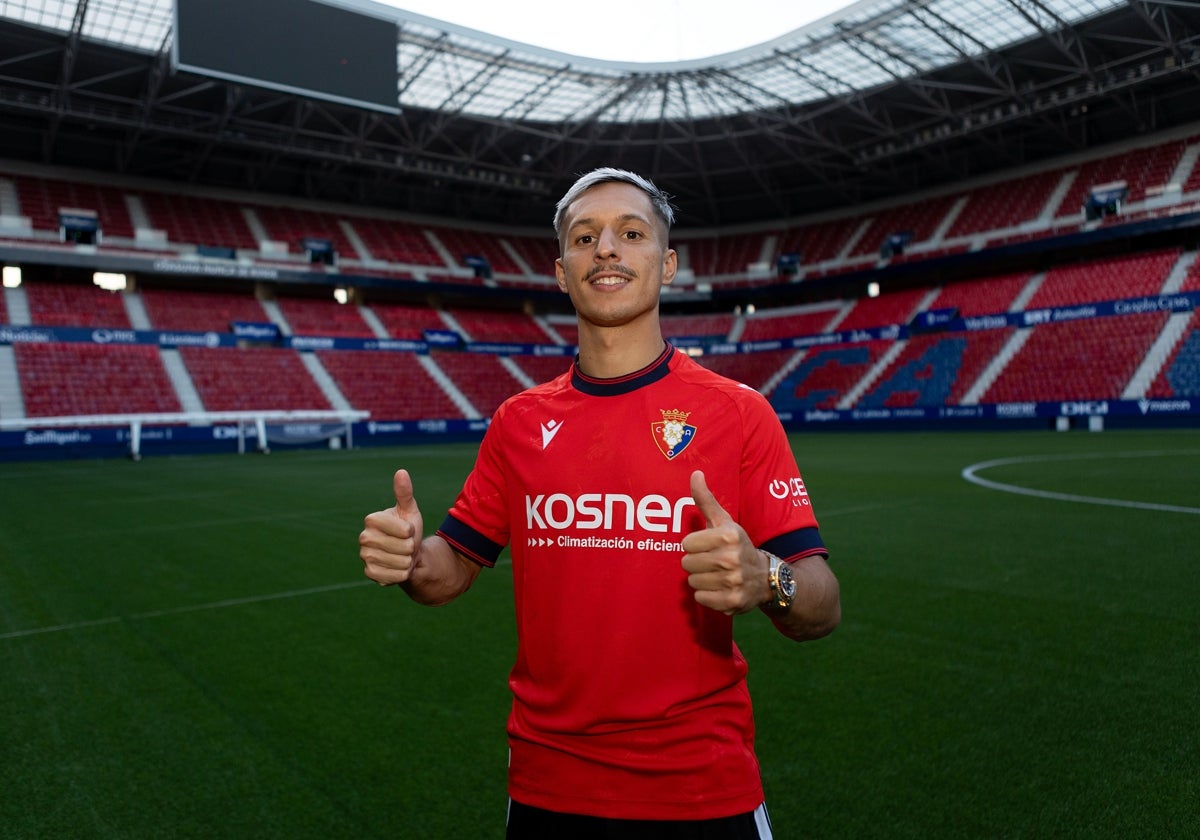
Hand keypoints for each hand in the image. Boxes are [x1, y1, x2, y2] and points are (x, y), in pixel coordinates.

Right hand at [359, 469, 423, 585]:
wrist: (407, 555)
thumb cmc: (408, 530)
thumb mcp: (409, 511)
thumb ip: (404, 493)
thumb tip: (401, 471)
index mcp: (371, 519)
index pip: (404, 530)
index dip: (411, 531)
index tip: (406, 530)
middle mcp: (364, 537)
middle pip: (404, 547)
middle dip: (411, 547)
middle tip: (405, 545)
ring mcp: (365, 556)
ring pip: (402, 562)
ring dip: (408, 561)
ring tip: (402, 556)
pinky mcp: (369, 573)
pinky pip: (396, 576)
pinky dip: (403, 574)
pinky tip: (397, 567)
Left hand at [681, 470, 770, 615]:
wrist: (766, 577)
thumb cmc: (737, 545)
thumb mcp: (724, 521)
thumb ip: (706, 499)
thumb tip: (695, 473)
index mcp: (728, 535)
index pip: (686, 543)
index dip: (694, 545)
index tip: (708, 546)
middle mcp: (732, 558)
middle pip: (687, 563)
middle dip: (696, 563)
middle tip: (712, 561)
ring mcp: (734, 581)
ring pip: (692, 582)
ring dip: (701, 579)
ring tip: (716, 575)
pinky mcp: (733, 601)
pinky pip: (701, 599)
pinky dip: (707, 596)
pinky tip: (720, 588)